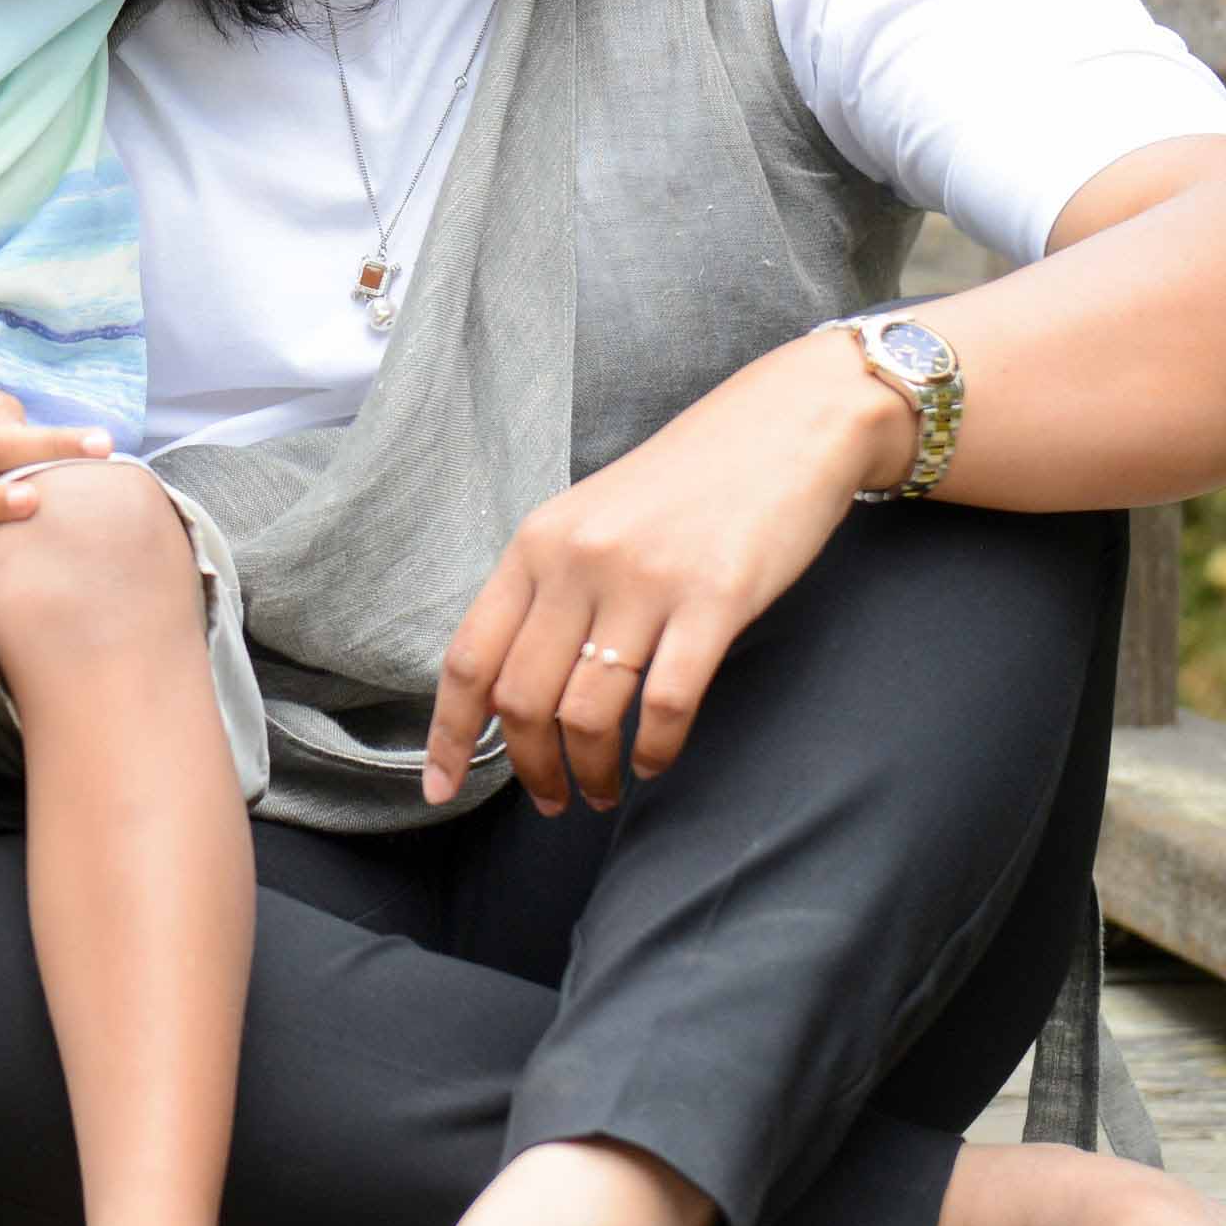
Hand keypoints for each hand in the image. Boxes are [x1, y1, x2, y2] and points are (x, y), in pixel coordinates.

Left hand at [423, 334, 916, 812]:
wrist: (785, 424)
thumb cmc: (687, 485)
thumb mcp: (592, 521)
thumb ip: (549, 590)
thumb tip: (511, 688)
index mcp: (536, 544)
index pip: (469, 656)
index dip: (448, 734)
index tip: (440, 789)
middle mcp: (577, 560)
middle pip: (521, 698)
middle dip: (531, 768)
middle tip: (553, 801)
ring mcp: (645, 580)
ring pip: (587, 713)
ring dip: (591, 772)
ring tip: (604, 791)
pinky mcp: (715, 599)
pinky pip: (666, 704)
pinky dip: (655, 752)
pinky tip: (657, 763)